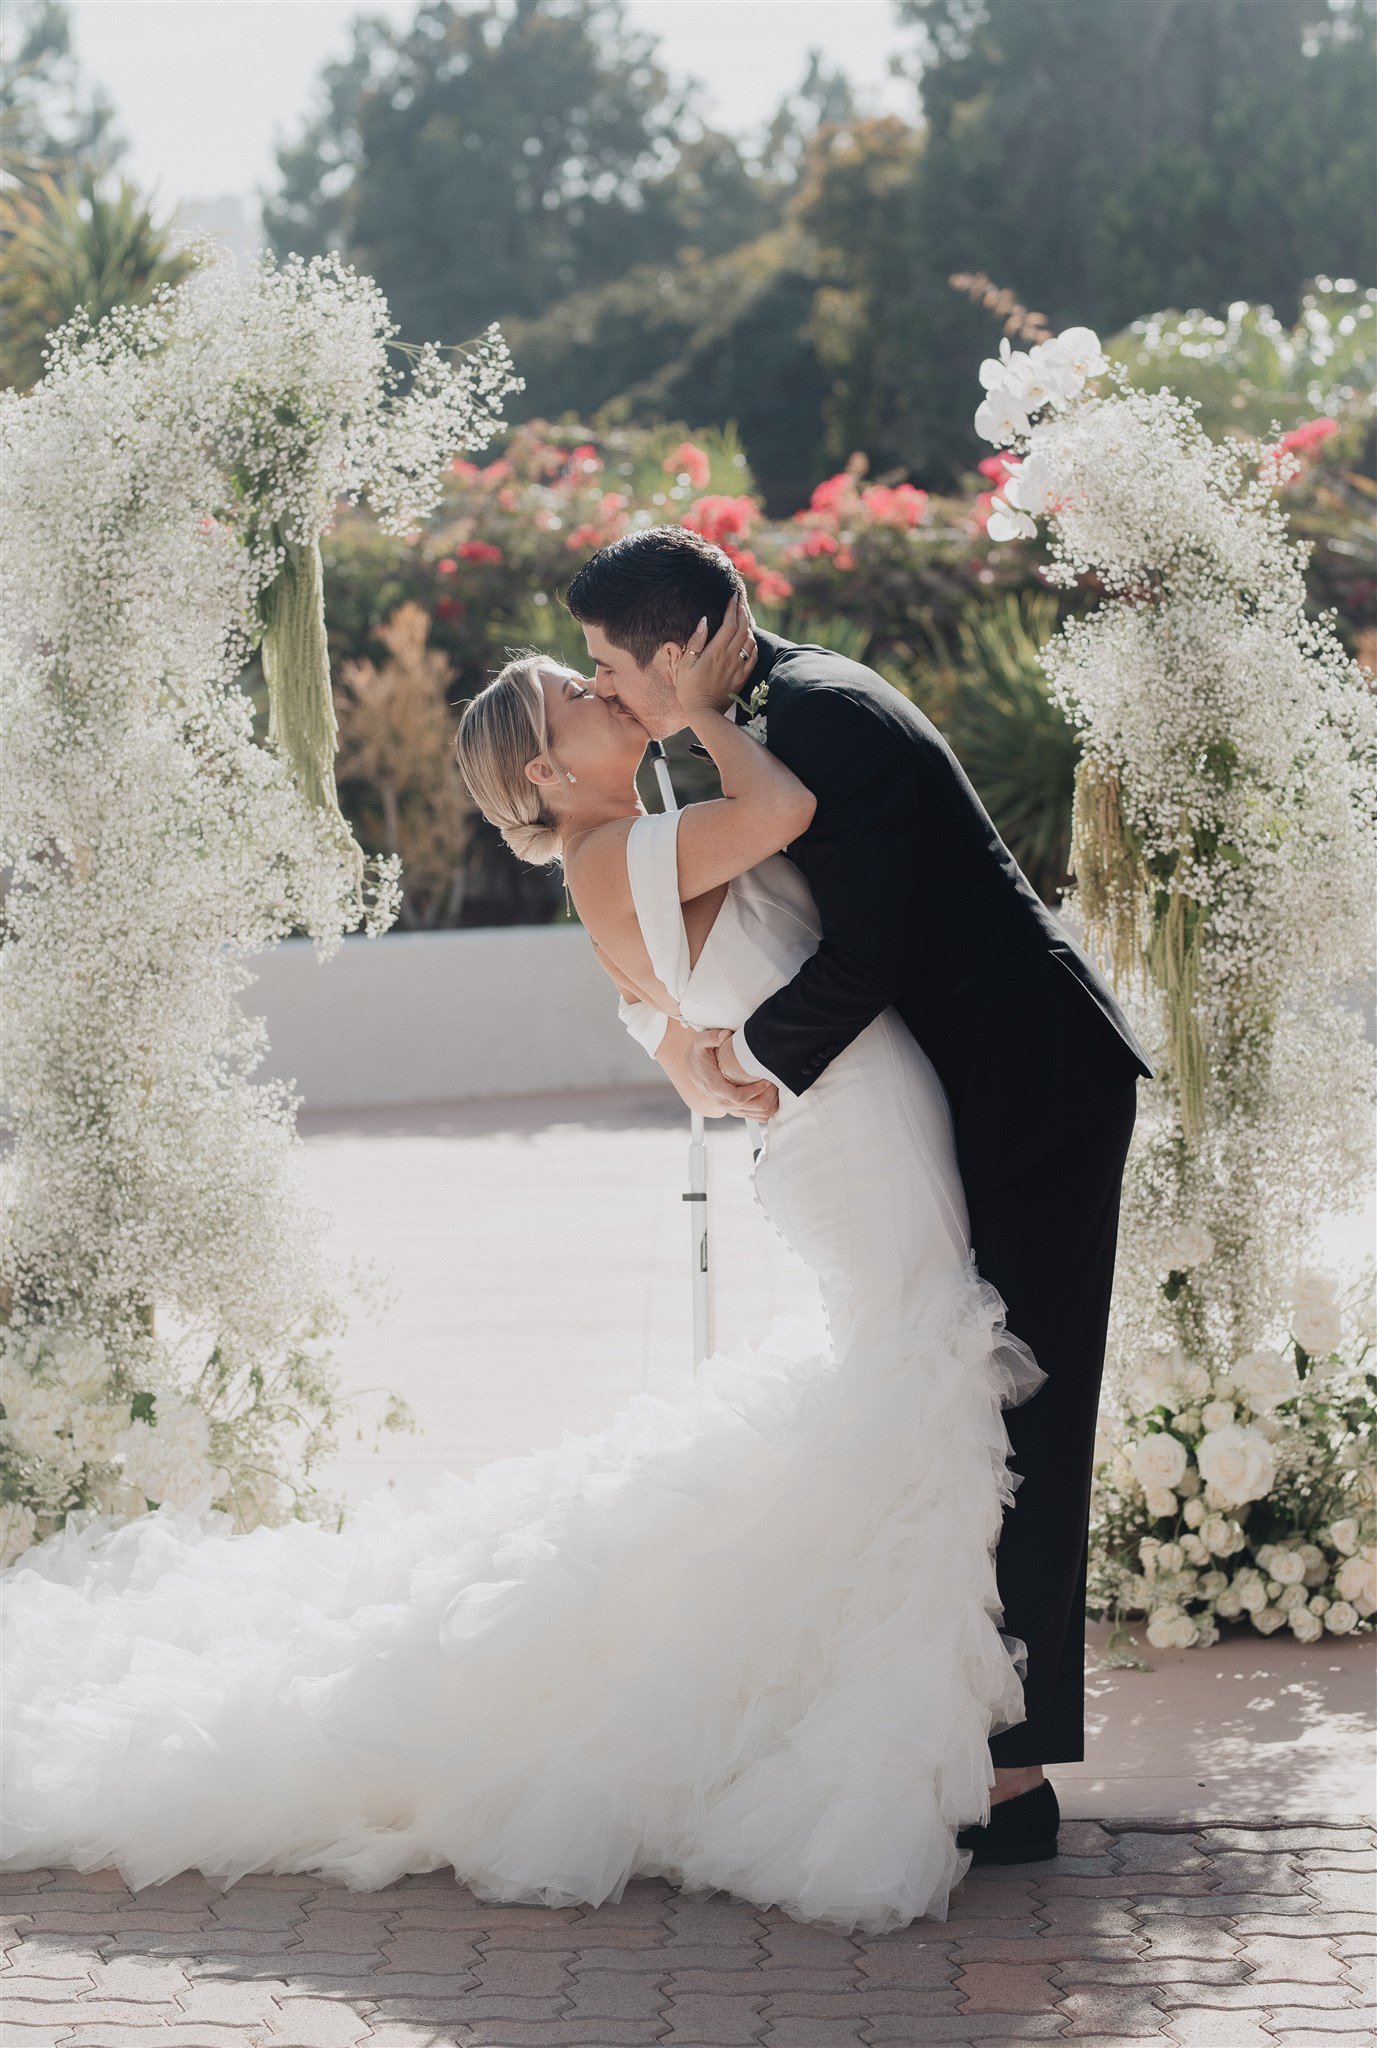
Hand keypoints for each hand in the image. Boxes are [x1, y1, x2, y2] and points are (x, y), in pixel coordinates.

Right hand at [670, 596, 756, 716]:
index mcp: (715, 651)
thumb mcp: (685, 664)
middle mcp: (730, 657)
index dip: (732, 608)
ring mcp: (738, 667)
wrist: (704, 713)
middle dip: (742, 612)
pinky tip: (750, 640)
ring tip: (744, 617)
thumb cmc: (689, 688)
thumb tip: (704, 621)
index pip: (729, 623)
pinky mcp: (742, 677)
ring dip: (748, 626)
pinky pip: (754, 657)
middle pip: (742, 628)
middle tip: (740, 601)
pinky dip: (753, 644)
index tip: (733, 596)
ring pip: (749, 641)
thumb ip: (695, 641)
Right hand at [684, 1026, 778, 1120]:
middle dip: (766, 1097)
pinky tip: (774, 1096)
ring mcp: (729, 1107)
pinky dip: (767, 1110)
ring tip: (776, 1088)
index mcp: (715, 1086)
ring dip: (769, 1104)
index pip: (738, 1097)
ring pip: (755, 1115)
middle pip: (750, 1108)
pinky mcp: (735, 1109)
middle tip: (775, 1082)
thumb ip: (712, 1037)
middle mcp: (722, 1100)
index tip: (766, 1079)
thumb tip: (725, 1035)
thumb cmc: (700, 1054)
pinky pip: (755, 1116)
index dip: (755, 1090)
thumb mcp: (701, 1041)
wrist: (692, 1068)